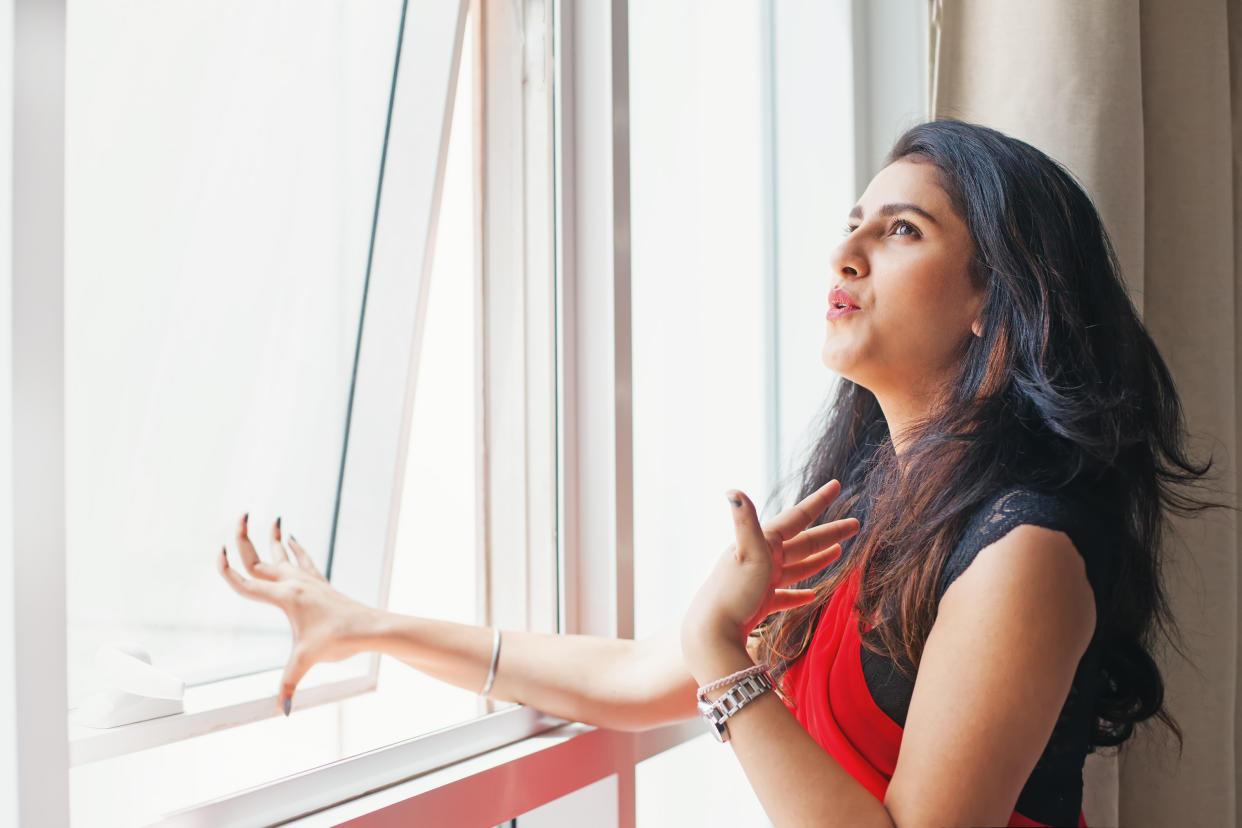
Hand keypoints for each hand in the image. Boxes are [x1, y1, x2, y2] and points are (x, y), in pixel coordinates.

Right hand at [216, 514, 379, 714]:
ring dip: (271, 538)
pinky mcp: (320, 584)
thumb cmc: (340, 640)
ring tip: (267, 518)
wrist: (371, 627)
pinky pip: (303, 559)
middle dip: (246, 539)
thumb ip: (289, 684)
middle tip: (238, 517)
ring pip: (283, 554)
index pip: (247, 582)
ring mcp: (308, 581)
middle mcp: (294, 583)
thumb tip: (282, 711)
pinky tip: (291, 538)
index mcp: (285, 597)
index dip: (228, 570)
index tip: (217, 556)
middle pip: (261, 559)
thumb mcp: (308, 661)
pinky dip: (294, 547)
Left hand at [681, 480, 858, 658]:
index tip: (836, 485)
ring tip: (838, 552)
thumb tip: (732, 490)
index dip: (818, 501)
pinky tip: (811, 595)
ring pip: (796, 567)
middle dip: (829, 533)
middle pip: (802, 542)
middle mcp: (761, 558)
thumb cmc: (733, 590)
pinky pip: (785, 596)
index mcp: (763, 543)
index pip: (797, 517)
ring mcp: (761, 581)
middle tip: (855, 525)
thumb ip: (746, 521)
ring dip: (817, 559)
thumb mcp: (746, 552)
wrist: (712, 630)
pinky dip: (799, 595)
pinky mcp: (759, 603)